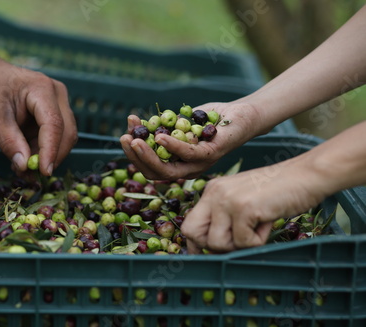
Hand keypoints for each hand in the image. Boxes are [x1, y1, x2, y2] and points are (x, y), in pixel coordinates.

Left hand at [0, 60, 76, 176]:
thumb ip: (8, 140)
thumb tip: (24, 166)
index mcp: (42, 89)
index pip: (54, 124)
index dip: (50, 150)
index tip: (42, 171)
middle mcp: (57, 95)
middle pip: (66, 132)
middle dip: (51, 157)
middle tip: (30, 175)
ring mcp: (59, 104)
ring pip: (64, 138)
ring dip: (46, 157)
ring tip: (22, 167)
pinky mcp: (55, 114)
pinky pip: (56, 138)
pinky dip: (42, 152)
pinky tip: (25, 158)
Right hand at [119, 102, 265, 179]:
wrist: (242, 114)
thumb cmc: (211, 119)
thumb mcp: (180, 123)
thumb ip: (161, 126)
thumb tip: (135, 124)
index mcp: (178, 165)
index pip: (150, 168)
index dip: (134, 154)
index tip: (124, 135)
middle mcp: (187, 170)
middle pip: (154, 173)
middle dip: (135, 157)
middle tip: (124, 139)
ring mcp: (198, 165)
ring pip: (167, 170)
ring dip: (148, 155)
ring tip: (135, 139)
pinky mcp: (210, 155)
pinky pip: (187, 154)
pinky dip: (171, 146)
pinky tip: (159, 136)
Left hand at [180, 157, 324, 252]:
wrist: (306, 175)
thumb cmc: (278, 191)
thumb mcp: (242, 200)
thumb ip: (224, 218)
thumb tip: (209, 249)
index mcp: (212, 191)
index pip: (188, 224)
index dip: (196, 244)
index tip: (208, 253)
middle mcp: (214, 193)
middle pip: (193, 234)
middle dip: (213, 246)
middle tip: (239, 239)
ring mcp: (227, 199)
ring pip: (216, 243)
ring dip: (239, 244)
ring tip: (257, 226)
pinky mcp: (244, 208)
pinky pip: (243, 242)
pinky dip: (258, 240)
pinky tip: (267, 221)